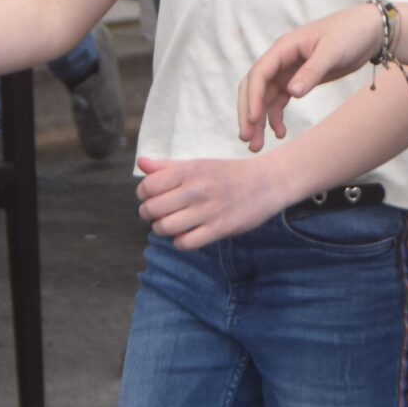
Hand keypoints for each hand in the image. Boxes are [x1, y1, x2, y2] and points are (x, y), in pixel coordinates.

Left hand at [136, 156, 288, 249]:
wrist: (267, 182)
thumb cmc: (228, 174)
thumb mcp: (198, 164)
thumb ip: (167, 166)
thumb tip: (140, 163)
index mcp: (189, 170)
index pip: (147, 186)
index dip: (143, 195)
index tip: (152, 197)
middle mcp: (196, 189)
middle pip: (152, 209)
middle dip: (149, 214)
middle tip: (159, 214)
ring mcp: (208, 210)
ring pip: (165, 228)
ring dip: (163, 230)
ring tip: (171, 225)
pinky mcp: (219, 228)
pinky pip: (185, 243)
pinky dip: (180, 242)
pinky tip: (187, 235)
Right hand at [238, 2, 385, 147]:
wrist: (369, 31)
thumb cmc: (350, 33)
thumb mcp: (333, 51)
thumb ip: (312, 71)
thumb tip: (292, 93)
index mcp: (285, 48)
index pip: (260, 73)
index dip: (253, 97)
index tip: (252, 119)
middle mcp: (281, 59)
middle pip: (255, 88)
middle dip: (248, 113)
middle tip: (246, 139)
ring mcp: (288, 71)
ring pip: (264, 98)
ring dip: (258, 120)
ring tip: (256, 145)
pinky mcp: (298, 80)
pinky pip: (279, 101)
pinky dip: (275, 117)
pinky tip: (280, 133)